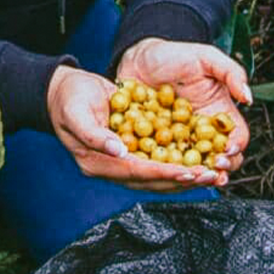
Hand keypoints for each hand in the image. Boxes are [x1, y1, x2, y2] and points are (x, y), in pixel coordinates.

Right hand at [46, 64, 223, 192]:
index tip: (187, 172)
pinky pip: (156, 165)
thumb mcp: (77, 111)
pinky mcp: (128, 155)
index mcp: (94, 163)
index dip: (162, 173)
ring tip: (210, 174)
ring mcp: (118, 163)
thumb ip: (94, 134)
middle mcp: (108, 168)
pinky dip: (178, 166)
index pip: (134, 172)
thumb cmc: (69, 97)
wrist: (62, 91)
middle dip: (181, 180)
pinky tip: (198, 164)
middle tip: (209, 176)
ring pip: (156, 179)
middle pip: (150, 182)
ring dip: (184, 178)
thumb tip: (118, 151)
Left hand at [114, 37, 251, 177]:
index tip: (227, 149)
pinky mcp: (154, 143)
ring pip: (192, 166)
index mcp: (219, 115)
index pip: (237, 137)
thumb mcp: (206, 57)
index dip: (236, 146)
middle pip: (219, 158)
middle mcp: (202, 132)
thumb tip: (249, 97)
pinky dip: (164, 169)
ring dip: (195, 175)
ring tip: (192, 178)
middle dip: (220, 169)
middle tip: (212, 169)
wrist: (138, 57)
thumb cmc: (175, 55)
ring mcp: (179, 140)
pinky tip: (162, 171)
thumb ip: (231, 73)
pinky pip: (161, 160)